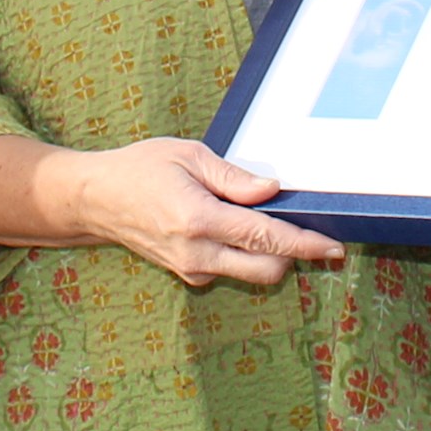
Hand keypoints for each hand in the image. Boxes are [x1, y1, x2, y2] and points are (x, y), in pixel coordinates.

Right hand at [44, 140, 349, 288]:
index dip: (305, 243)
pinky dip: (245, 254)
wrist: (96, 199)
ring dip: (268, 253)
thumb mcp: (188, 155)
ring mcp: (192, 269)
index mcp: (198, 219)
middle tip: (308, 230)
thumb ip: (234, 178)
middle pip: (266, 270)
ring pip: (250, 273)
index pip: (265, 238)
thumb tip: (272, 190)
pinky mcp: (188, 274)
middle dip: (294, 254)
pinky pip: (231, 269)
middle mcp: (197, 252)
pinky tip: (233, 226)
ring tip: (258, 218)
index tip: (333, 246)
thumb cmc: (140, 168)